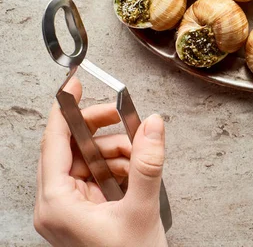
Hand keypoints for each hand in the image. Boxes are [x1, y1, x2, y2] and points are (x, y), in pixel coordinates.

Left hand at [34, 77, 167, 246]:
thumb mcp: (141, 209)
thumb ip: (148, 164)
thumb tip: (154, 126)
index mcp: (56, 205)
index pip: (53, 144)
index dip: (64, 110)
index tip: (74, 85)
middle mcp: (55, 206)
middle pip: (70, 149)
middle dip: (100, 132)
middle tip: (123, 118)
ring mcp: (69, 209)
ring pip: (86, 160)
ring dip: (114, 151)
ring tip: (137, 156)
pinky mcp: (84, 211)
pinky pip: (96, 175)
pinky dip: (116, 167)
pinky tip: (133, 171)